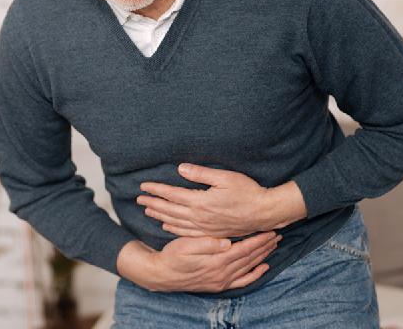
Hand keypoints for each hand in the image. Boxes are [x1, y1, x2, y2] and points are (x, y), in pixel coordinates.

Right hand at [116, 231, 280, 292]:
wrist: (163, 275)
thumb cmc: (172, 256)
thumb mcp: (185, 245)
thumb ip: (207, 243)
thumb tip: (227, 241)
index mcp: (216, 260)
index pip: (244, 249)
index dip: (258, 239)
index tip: (270, 230)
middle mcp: (222, 273)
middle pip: (250, 258)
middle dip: (265, 246)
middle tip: (277, 235)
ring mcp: (222, 281)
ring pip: (249, 268)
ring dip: (263, 256)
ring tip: (273, 246)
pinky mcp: (220, 285)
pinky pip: (243, 281)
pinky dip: (255, 274)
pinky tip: (263, 267)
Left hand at [137, 163, 306, 237]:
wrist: (264, 212)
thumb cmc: (247, 191)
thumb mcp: (224, 177)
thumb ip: (201, 174)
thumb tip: (180, 169)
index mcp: (201, 201)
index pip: (172, 195)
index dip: (156, 190)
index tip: (143, 186)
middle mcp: (199, 217)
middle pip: (169, 210)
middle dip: (152, 204)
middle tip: (138, 199)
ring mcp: (205, 227)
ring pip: (175, 222)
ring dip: (160, 216)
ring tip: (147, 212)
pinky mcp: (211, 233)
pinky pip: (187, 233)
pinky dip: (174, 230)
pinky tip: (166, 227)